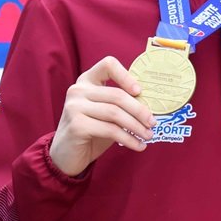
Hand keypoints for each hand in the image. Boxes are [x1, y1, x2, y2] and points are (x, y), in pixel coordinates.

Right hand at [49, 56, 156, 176]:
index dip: (126, 75)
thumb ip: (121, 103)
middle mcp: (78, 90)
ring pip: (115, 113)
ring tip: (148, 136)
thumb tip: (152, 103)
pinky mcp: (76, 125)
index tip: (140, 91)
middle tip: (153, 123)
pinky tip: (138, 145)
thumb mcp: (106, 112)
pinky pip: (110, 130)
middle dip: (140, 110)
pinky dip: (128, 139)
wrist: (67, 156)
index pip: (108, 65)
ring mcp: (74, 107)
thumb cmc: (92, 130)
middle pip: (117, 95)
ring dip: (136, 126)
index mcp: (87, 80)